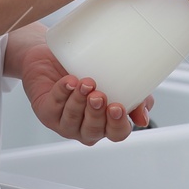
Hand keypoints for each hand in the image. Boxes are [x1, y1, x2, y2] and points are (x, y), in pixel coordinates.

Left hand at [19, 43, 153, 145]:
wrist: (57, 54)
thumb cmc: (88, 69)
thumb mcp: (117, 80)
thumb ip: (136, 98)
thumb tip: (142, 119)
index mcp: (105, 123)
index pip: (117, 133)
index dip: (118, 124)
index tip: (118, 107)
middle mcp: (85, 127)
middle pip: (93, 130)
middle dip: (96, 113)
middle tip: (98, 95)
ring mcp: (64, 122)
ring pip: (72, 120)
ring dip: (79, 101)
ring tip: (84, 83)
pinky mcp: (46, 112)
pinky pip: (54, 107)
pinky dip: (62, 93)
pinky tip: (68, 81)